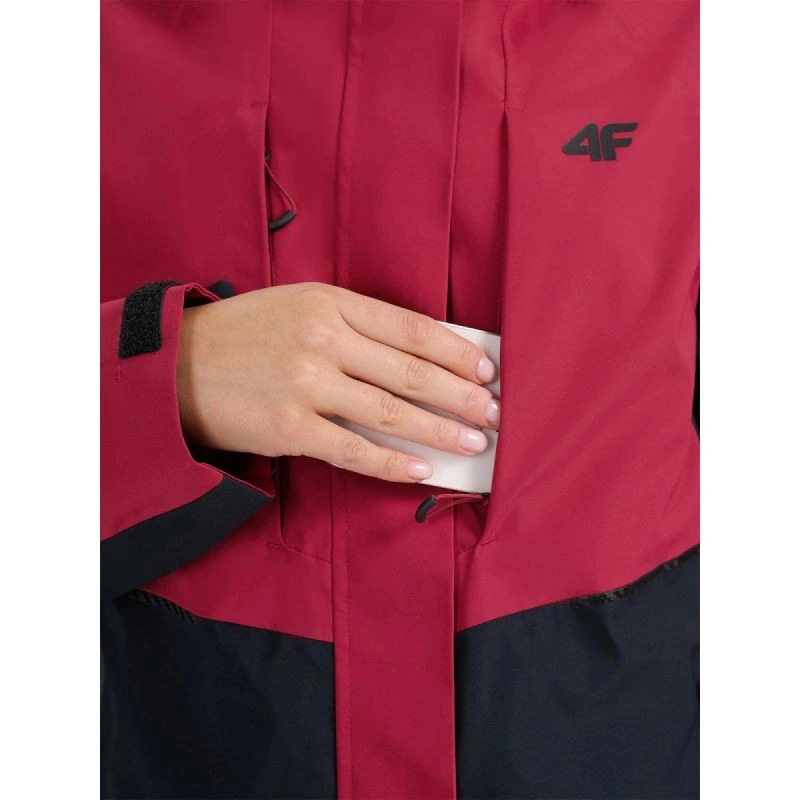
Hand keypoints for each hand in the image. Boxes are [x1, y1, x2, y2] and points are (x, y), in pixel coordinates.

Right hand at [177, 282, 499, 482]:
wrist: (177, 365)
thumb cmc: (246, 334)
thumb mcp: (301, 307)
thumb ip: (356, 325)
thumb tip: (419, 358)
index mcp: (331, 302)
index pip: (412, 328)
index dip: (456, 352)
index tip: (486, 370)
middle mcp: (324, 340)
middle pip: (412, 372)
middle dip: (462, 396)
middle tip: (494, 413)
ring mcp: (306, 385)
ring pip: (391, 412)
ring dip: (440, 431)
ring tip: (472, 443)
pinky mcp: (289, 428)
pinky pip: (354, 450)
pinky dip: (391, 463)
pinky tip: (420, 470)